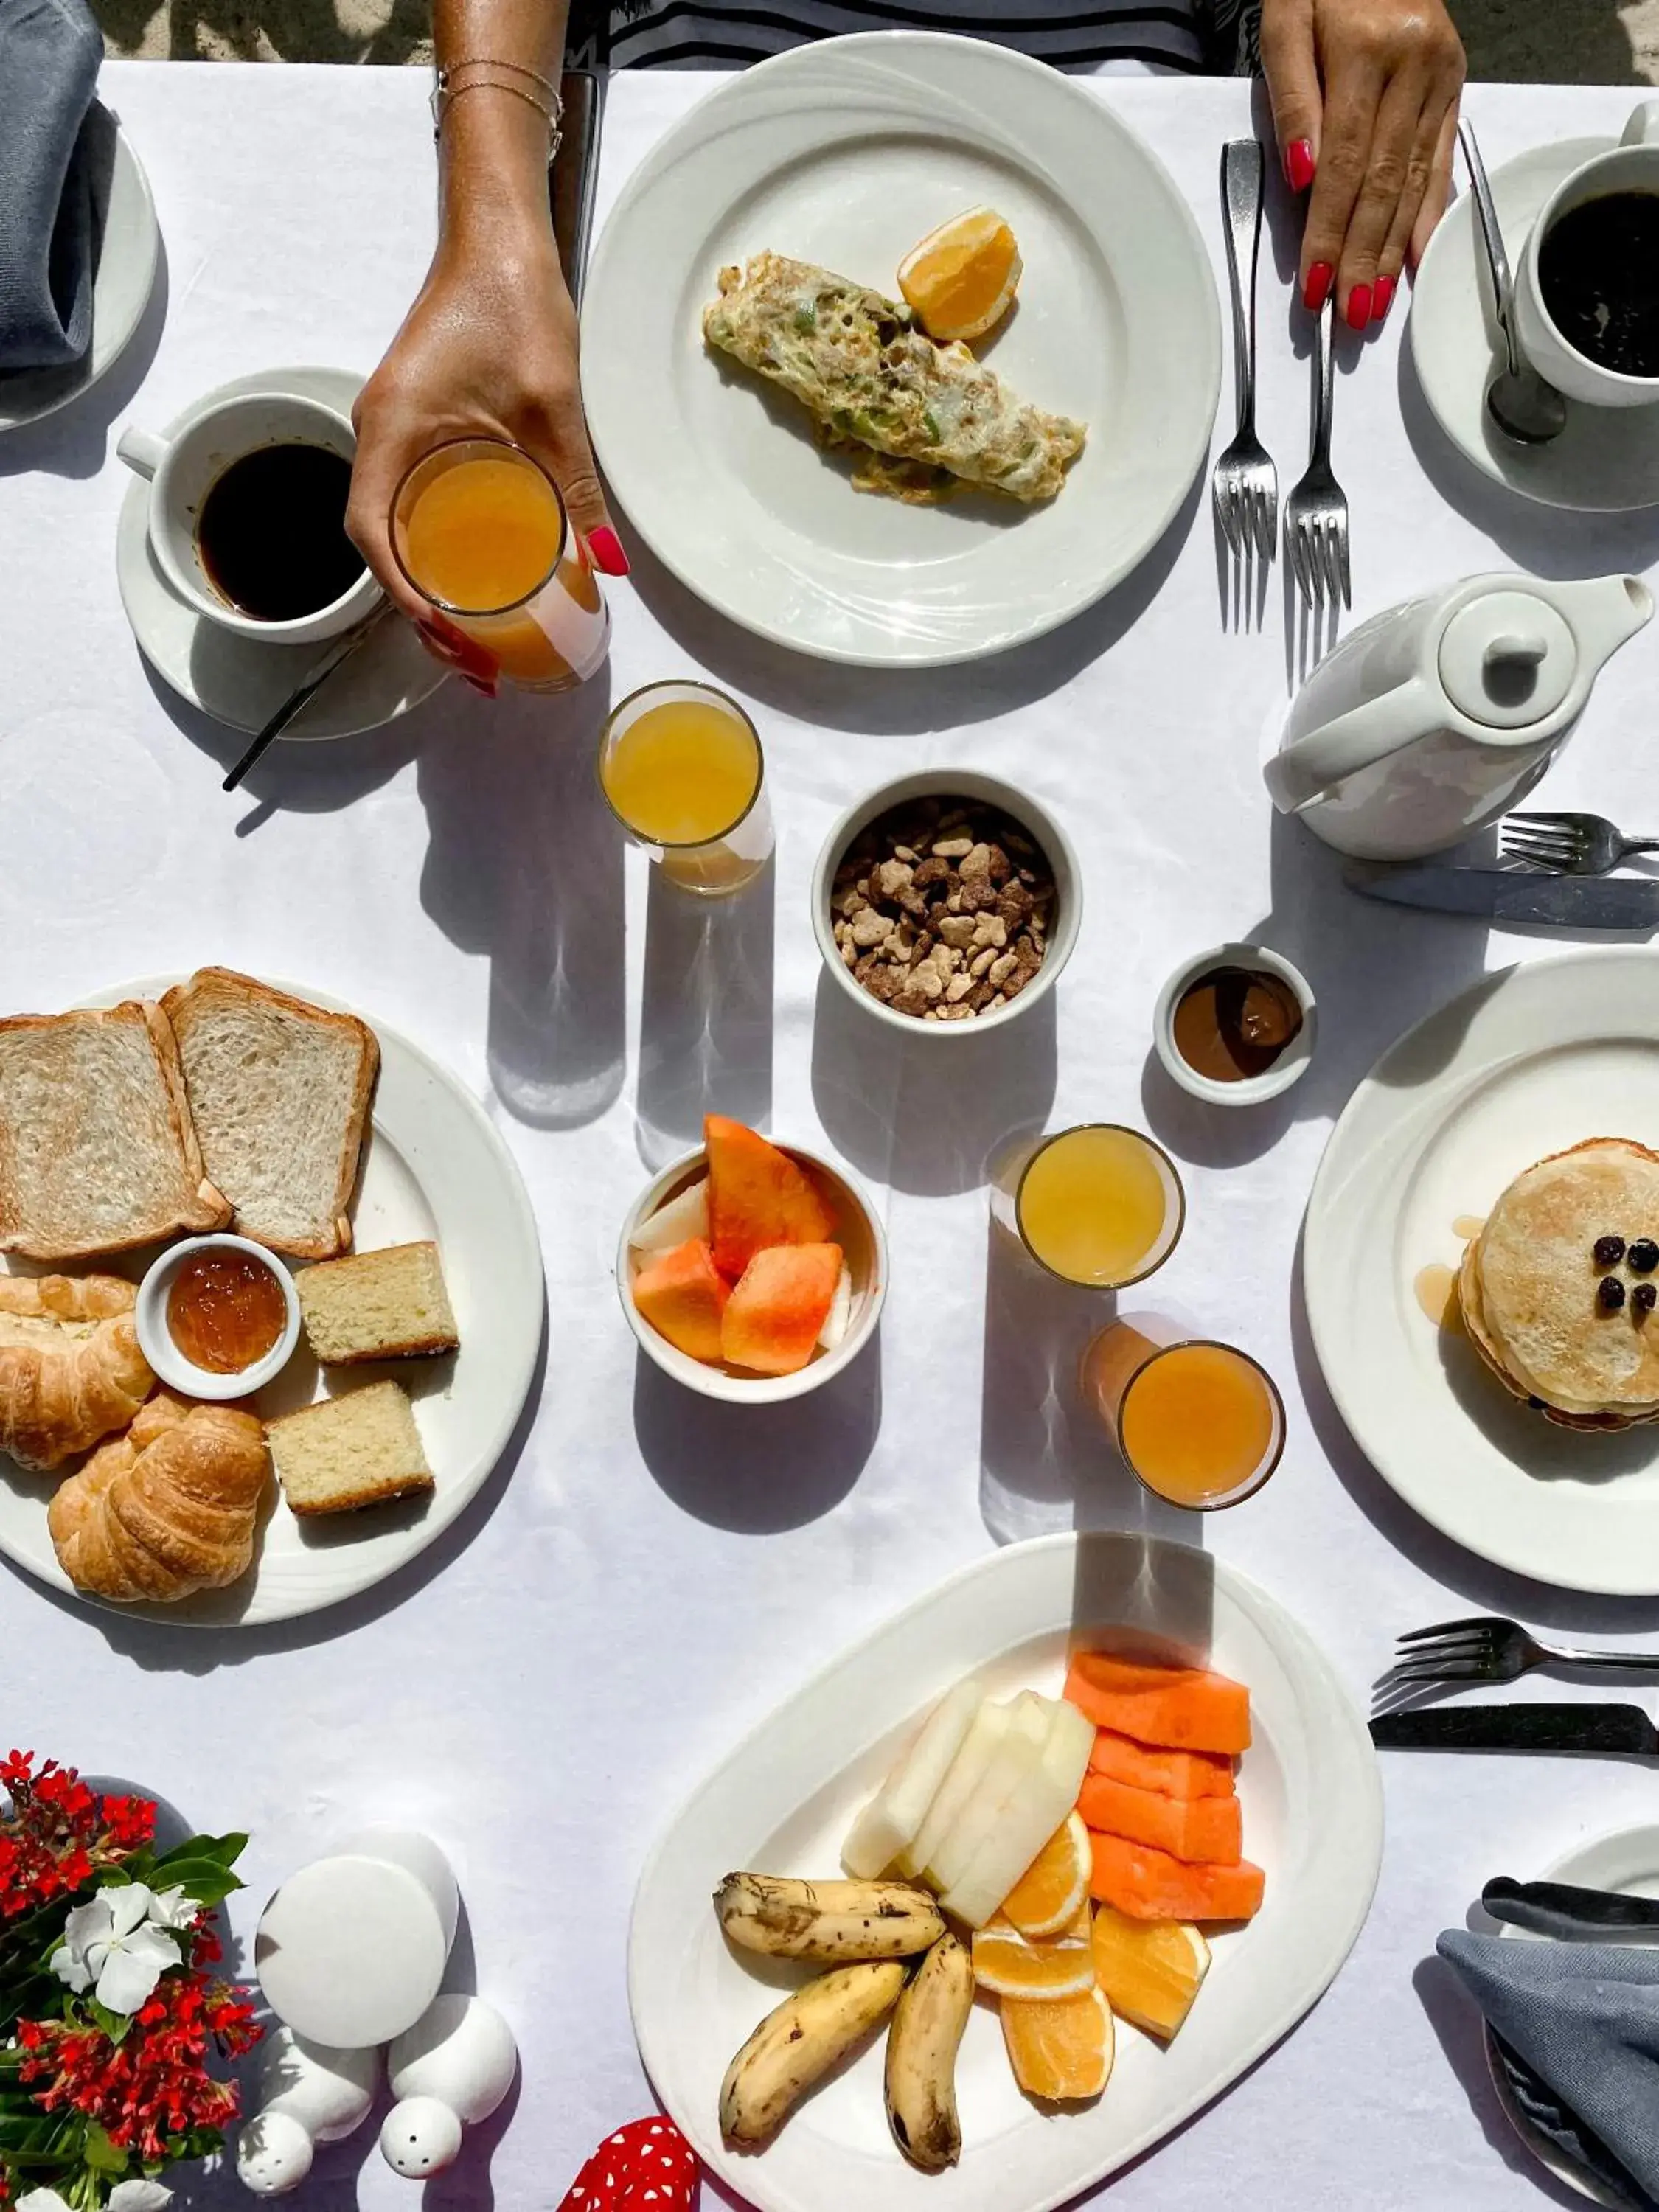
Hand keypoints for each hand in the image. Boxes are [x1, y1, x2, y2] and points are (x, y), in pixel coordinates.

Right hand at [346, 219, 625, 688]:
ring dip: (426, 585)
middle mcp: (380, 434)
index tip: (445, 637)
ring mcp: (395, 429)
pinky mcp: (418, 423)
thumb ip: (577, 486)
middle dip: (420, 613)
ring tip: (473, 636)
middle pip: (381, 543)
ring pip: (394, 525)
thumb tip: (606, 564)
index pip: (372, 534)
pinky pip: (412, 499)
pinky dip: (433, 546)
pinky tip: (473, 574)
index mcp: (393, 431)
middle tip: (470, 661)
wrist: (499, 236)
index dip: (403, 597)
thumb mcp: (555, 406)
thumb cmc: (513, 303)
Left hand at [1261, 0, 1464, 329]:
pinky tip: (1420, 257)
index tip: (1314, 285)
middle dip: (1363, 254)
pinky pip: (1442, 158)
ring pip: (1414, 178)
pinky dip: (1430, 212)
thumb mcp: (1285, 23)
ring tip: (1376, 301)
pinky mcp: (1455, 83)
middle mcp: (1413, 65)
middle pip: (1382, 181)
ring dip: (1394, 247)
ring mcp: (1441, 76)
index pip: (1343, 164)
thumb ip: (1292, 100)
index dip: (1328, 230)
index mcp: (1366, 50)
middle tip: (1350, 313)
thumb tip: (1303, 178)